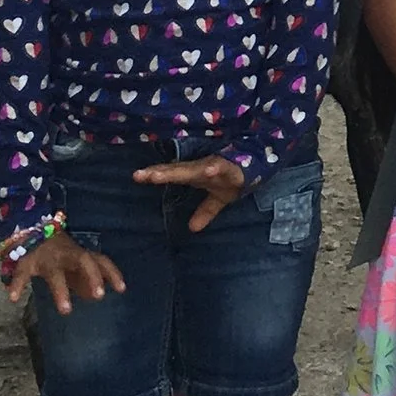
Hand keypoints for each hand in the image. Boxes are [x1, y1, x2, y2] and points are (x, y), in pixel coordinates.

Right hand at [10, 232, 126, 313]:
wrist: (30, 228)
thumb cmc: (59, 253)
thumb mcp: (74, 263)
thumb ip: (86, 278)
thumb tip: (97, 295)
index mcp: (80, 254)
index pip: (101, 261)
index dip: (112, 273)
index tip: (122, 289)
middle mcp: (66, 255)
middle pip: (83, 260)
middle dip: (92, 276)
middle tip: (99, 296)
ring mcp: (47, 258)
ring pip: (55, 273)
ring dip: (61, 291)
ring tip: (66, 310)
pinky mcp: (27, 262)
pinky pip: (22, 273)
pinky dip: (17, 284)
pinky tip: (14, 298)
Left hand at [132, 155, 247, 232]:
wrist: (259, 166)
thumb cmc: (233, 179)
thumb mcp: (218, 199)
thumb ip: (205, 211)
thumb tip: (192, 229)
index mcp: (195, 174)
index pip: (172, 174)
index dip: (156, 175)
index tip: (136, 176)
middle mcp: (201, 168)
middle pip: (177, 170)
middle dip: (160, 173)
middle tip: (140, 175)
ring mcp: (214, 166)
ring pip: (193, 169)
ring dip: (177, 171)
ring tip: (159, 175)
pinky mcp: (230, 168)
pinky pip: (221, 168)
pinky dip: (215, 169)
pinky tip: (210, 170)